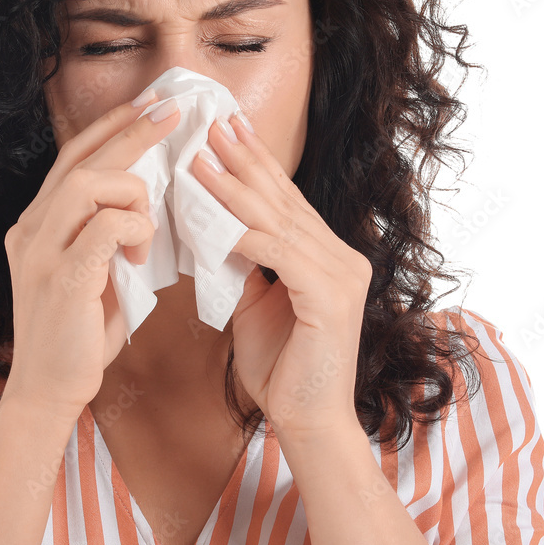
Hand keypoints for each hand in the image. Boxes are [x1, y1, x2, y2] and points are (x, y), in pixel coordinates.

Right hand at [3, 92, 179, 420]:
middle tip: (172, 112)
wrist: (48, 389)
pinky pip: (107, 228)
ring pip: (91, 183)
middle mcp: (31, 228)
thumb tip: (148, 200)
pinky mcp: (61, 278)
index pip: (73, 156)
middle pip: (82, 159)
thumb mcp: (91, 270)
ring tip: (150, 225)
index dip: (112, 126)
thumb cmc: (78, 331)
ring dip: (134, 193)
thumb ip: (106, 233)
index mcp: (37, 223)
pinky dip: (135, 231)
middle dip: (132, 130)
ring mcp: (41, 251)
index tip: (148, 104)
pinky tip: (141, 255)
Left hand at [191, 112, 372, 439]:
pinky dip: (245, 233)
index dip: (254, 163)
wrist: (306, 422)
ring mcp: (342, 274)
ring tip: (201, 157)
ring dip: (234, 187)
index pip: (285, 200)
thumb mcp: (256, 303)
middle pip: (283, 199)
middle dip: (244, 159)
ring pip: (278, 220)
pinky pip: (279, 254)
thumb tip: (216, 229)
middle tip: (214, 122)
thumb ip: (245, 264)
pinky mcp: (331, 296)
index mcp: (327, 255)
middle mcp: (341, 256)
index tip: (226, 129)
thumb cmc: (281, 367)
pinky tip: (215, 214)